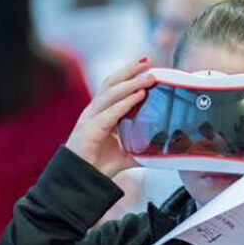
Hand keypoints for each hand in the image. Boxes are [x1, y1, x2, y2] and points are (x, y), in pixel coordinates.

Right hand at [64, 58, 154, 177]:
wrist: (81, 182)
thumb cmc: (98, 165)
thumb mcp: (126, 154)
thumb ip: (141, 149)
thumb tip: (162, 150)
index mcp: (100, 113)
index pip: (114, 87)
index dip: (128, 74)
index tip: (146, 66)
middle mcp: (94, 112)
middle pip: (111, 82)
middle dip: (130, 70)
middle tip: (148, 61)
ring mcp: (89, 119)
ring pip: (111, 93)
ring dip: (132, 83)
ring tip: (149, 77)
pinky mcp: (89, 130)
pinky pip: (110, 113)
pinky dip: (126, 103)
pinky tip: (140, 96)